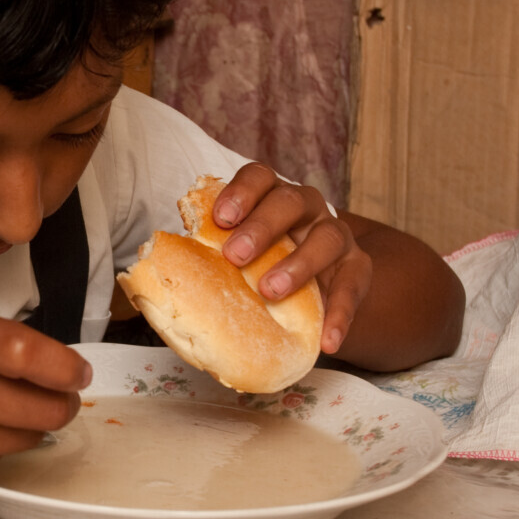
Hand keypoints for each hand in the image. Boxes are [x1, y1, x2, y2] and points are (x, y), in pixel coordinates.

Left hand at [211, 163, 371, 355]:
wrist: (313, 287)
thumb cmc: (260, 265)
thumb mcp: (238, 254)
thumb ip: (211, 256)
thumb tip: (161, 281)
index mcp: (271, 196)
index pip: (259, 177)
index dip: (241, 192)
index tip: (221, 218)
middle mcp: (307, 208)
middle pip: (290, 202)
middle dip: (262, 226)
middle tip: (235, 256)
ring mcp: (336, 236)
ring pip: (327, 237)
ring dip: (299, 263)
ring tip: (271, 290)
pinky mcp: (357, 269)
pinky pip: (352, 288)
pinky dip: (339, 315)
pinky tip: (327, 341)